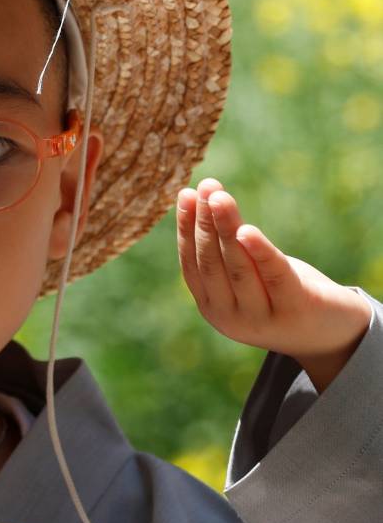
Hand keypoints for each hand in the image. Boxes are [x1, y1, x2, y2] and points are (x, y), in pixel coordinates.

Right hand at [177, 178, 372, 391]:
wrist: (335, 335)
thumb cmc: (284, 295)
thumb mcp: (249, 279)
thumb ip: (227, 257)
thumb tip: (205, 202)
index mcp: (213, 308)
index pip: (192, 264)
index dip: (187, 228)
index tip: (187, 194)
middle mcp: (231, 319)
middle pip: (212, 263)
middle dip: (206, 222)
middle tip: (207, 187)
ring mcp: (262, 320)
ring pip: (238, 267)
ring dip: (226, 227)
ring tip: (220, 197)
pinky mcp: (296, 311)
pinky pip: (274, 276)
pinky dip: (260, 251)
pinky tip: (248, 230)